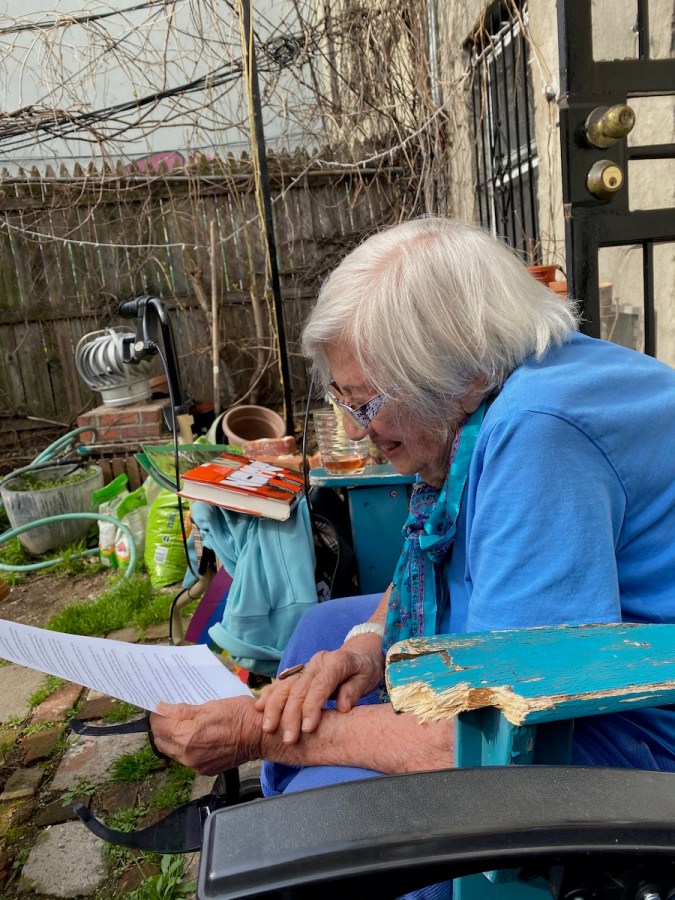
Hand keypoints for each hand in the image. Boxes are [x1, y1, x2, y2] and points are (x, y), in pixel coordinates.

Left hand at [149, 696, 258, 774]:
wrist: (260, 737)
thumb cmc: (240, 716)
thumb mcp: (211, 706)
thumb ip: (183, 711)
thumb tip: (161, 709)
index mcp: (188, 736)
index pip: (159, 725)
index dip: (157, 713)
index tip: (161, 706)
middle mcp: (188, 755)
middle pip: (161, 740)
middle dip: (162, 726)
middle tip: (170, 713)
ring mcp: (195, 765)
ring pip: (171, 751)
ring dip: (172, 737)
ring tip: (183, 724)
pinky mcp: (203, 770)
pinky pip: (184, 758)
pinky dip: (184, 747)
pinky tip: (196, 736)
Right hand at [254, 633, 384, 744]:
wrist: (360, 653)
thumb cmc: (365, 670)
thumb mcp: (368, 679)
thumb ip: (354, 691)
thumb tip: (343, 707)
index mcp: (336, 662)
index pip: (320, 686)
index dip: (311, 708)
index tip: (307, 730)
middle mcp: (317, 662)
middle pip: (299, 689)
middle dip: (290, 715)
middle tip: (287, 739)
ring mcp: (306, 666)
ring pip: (285, 686)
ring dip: (274, 707)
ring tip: (268, 728)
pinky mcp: (299, 672)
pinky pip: (281, 683)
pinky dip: (270, 695)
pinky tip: (260, 708)